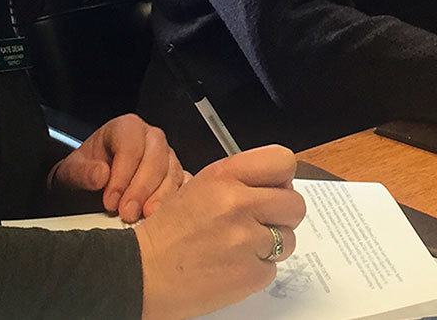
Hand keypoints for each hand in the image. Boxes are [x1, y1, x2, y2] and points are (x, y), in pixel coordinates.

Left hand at [48, 114, 185, 221]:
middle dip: (142, 188)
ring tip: (146, 217)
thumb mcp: (71, 171)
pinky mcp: (176, 173)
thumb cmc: (85, 172)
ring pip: (172, 171)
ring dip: (160, 196)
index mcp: (126, 128)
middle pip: (156, 158)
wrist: (92, 180)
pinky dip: (178, 198)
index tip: (110, 201)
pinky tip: (167, 214)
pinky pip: (185, 183)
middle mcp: (151, 137)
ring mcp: (167, 155)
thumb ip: (82, 172)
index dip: (122, 175)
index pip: (131, 146)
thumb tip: (101, 176)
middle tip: (127, 213)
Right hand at [136, 145, 304, 319]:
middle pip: (295, 204)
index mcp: (224, 176)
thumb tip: (277, 187)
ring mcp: (246, 240)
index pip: (282, 162)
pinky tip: (231, 267)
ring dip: (270, 246)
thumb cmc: (168, 233)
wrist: (142, 273)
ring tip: (240, 249)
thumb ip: (239, 182)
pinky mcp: (250, 274)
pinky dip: (256, 271)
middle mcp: (238, 203)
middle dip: (282, 216)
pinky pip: (272, 269)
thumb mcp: (199, 187)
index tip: (275, 189)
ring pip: (288, 240)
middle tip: (261, 224)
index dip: (283, 178)